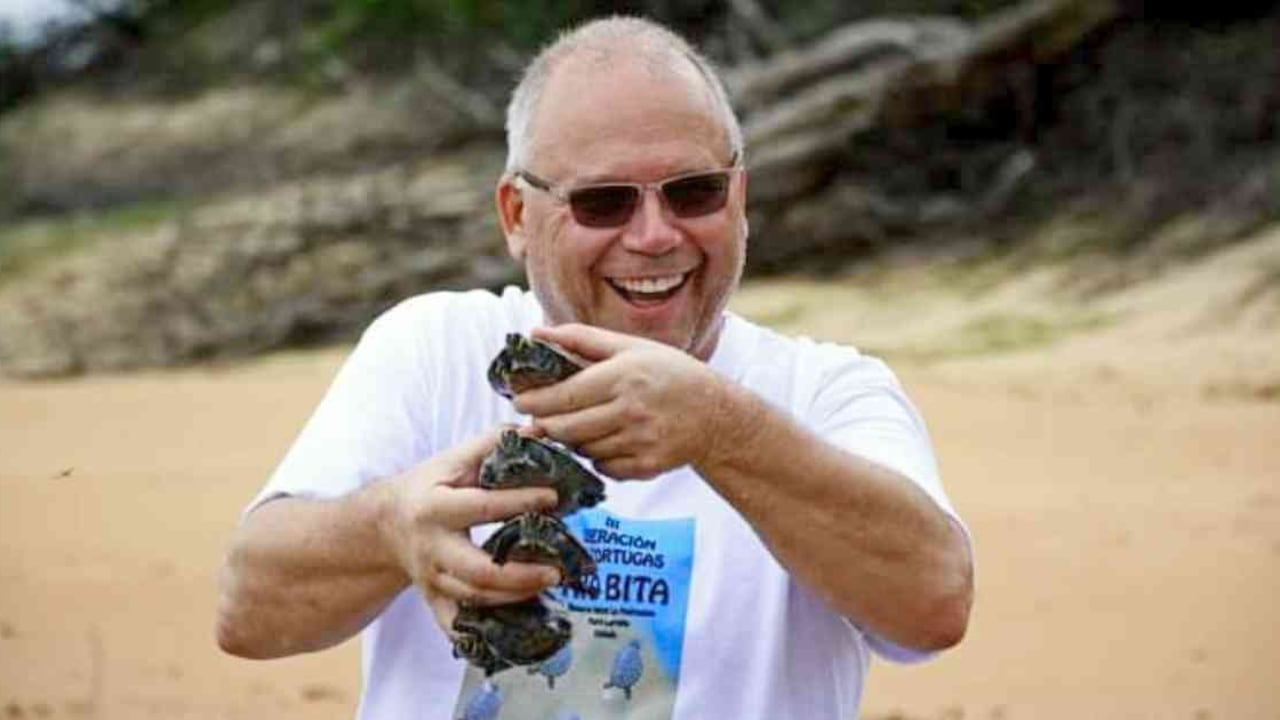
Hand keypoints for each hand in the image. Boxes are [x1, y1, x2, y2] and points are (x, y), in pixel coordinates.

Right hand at [384, 427, 560, 632]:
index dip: (520, 502)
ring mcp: (431, 580)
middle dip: (520, 575)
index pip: (483, 507)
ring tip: (549, 584)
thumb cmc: (428, 486)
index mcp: (436, 508)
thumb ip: (492, 443)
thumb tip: (537, 430)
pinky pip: (457, 627)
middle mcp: (432, 549)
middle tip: (557, 569)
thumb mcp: (453, 460)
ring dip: (515, 598)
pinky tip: (518, 626)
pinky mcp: (434, 601)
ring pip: (474, 601)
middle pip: (477, 572)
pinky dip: (484, 632)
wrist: (385, 524)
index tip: (554, 499)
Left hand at [513, 323, 735, 479]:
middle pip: (566, 428)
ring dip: (573, 440)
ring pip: (583, 449)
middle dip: (545, 425)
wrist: (714, 413)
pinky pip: (604, 467)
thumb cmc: (667, 373)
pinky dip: (597, 457)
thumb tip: (536, 333)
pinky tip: (606, 441)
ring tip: (577, 425)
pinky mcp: (647, 466)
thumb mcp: (629, 347)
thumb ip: (581, 339)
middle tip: (536, 420)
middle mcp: (631, 410)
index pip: (564, 395)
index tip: (519, 401)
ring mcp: (640, 441)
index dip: (535, 401)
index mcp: (623, 376)